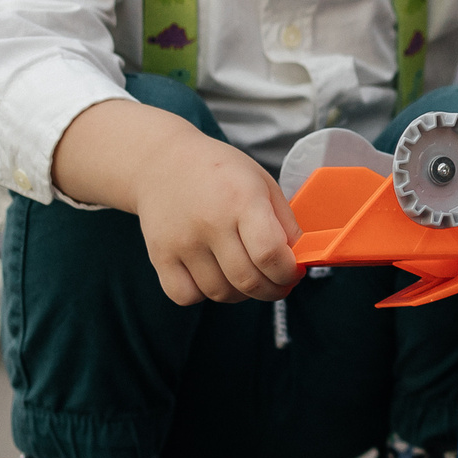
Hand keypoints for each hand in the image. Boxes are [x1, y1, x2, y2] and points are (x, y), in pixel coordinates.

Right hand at [133, 131, 303, 306]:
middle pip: (248, 281)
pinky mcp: (159, 255)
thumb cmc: (219, 173)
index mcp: (241, 200)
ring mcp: (182, 242)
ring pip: (220, 293)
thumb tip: (298, 260)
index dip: (288, 272)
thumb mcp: (262, 183)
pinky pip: (185, 296)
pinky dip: (203, 295)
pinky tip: (213, 276)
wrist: (162, 162)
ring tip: (248, 276)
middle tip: (279, 282)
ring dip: (242, 294)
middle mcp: (210, 223)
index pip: (270, 254)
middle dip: (274, 290)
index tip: (294, 271)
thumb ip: (284, 222)